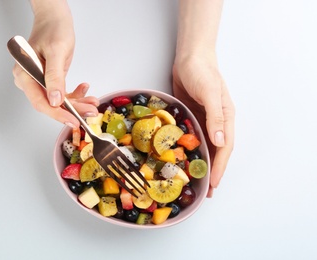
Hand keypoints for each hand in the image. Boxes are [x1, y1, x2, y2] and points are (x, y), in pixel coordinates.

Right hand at [12, 1, 98, 127]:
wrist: (55, 19)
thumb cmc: (53, 30)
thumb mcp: (57, 52)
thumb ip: (55, 77)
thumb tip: (54, 100)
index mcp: (24, 75)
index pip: (40, 102)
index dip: (57, 114)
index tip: (73, 120)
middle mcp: (29, 80)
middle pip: (50, 103)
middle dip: (72, 109)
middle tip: (90, 112)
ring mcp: (39, 81)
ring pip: (58, 101)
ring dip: (77, 103)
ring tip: (92, 102)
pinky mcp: (49, 81)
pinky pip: (61, 94)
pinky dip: (75, 95)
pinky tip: (84, 89)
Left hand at [172, 54, 234, 196]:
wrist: (190, 57)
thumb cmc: (203, 71)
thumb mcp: (211, 93)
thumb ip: (216, 116)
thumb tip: (221, 142)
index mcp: (225, 118)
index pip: (225, 148)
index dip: (220, 167)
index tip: (214, 184)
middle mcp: (215, 122)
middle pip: (215, 151)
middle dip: (211, 170)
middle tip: (204, 190)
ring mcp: (201, 119)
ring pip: (202, 146)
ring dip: (199, 162)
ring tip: (192, 180)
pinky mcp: (189, 116)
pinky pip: (189, 137)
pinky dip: (187, 149)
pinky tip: (180, 158)